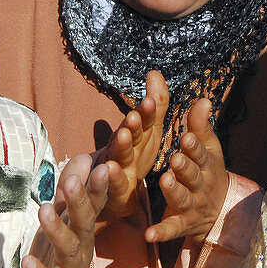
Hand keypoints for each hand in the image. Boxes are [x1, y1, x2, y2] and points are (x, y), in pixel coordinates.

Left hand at [21, 155, 109, 267]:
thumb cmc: (58, 265)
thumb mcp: (62, 226)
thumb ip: (69, 195)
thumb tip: (82, 158)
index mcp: (82, 231)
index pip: (94, 205)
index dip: (98, 186)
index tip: (104, 164)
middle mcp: (81, 249)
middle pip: (84, 223)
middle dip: (80, 202)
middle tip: (73, 181)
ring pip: (68, 250)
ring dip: (56, 230)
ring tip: (43, 210)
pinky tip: (26, 261)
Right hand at [96, 71, 168, 223]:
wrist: (112, 195)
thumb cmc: (132, 158)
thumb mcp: (149, 133)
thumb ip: (155, 107)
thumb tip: (154, 72)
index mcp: (134, 138)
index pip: (142, 123)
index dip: (146, 113)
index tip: (150, 101)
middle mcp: (121, 152)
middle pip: (126, 138)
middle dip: (130, 128)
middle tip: (134, 118)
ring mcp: (114, 172)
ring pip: (116, 160)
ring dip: (118, 149)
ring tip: (122, 140)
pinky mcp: (115, 195)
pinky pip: (115, 189)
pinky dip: (112, 182)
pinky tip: (111, 174)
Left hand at [146, 99, 229, 243]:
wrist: (220, 211)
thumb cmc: (209, 171)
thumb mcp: (209, 149)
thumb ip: (201, 126)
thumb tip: (203, 99)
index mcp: (207, 164)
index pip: (201, 154)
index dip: (194, 147)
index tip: (185, 137)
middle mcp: (201, 185)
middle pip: (193, 176)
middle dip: (185, 167)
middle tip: (175, 158)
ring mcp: (191, 206)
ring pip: (182, 199)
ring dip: (174, 192)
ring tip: (164, 181)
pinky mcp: (181, 224)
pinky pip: (170, 229)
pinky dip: (160, 232)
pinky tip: (148, 234)